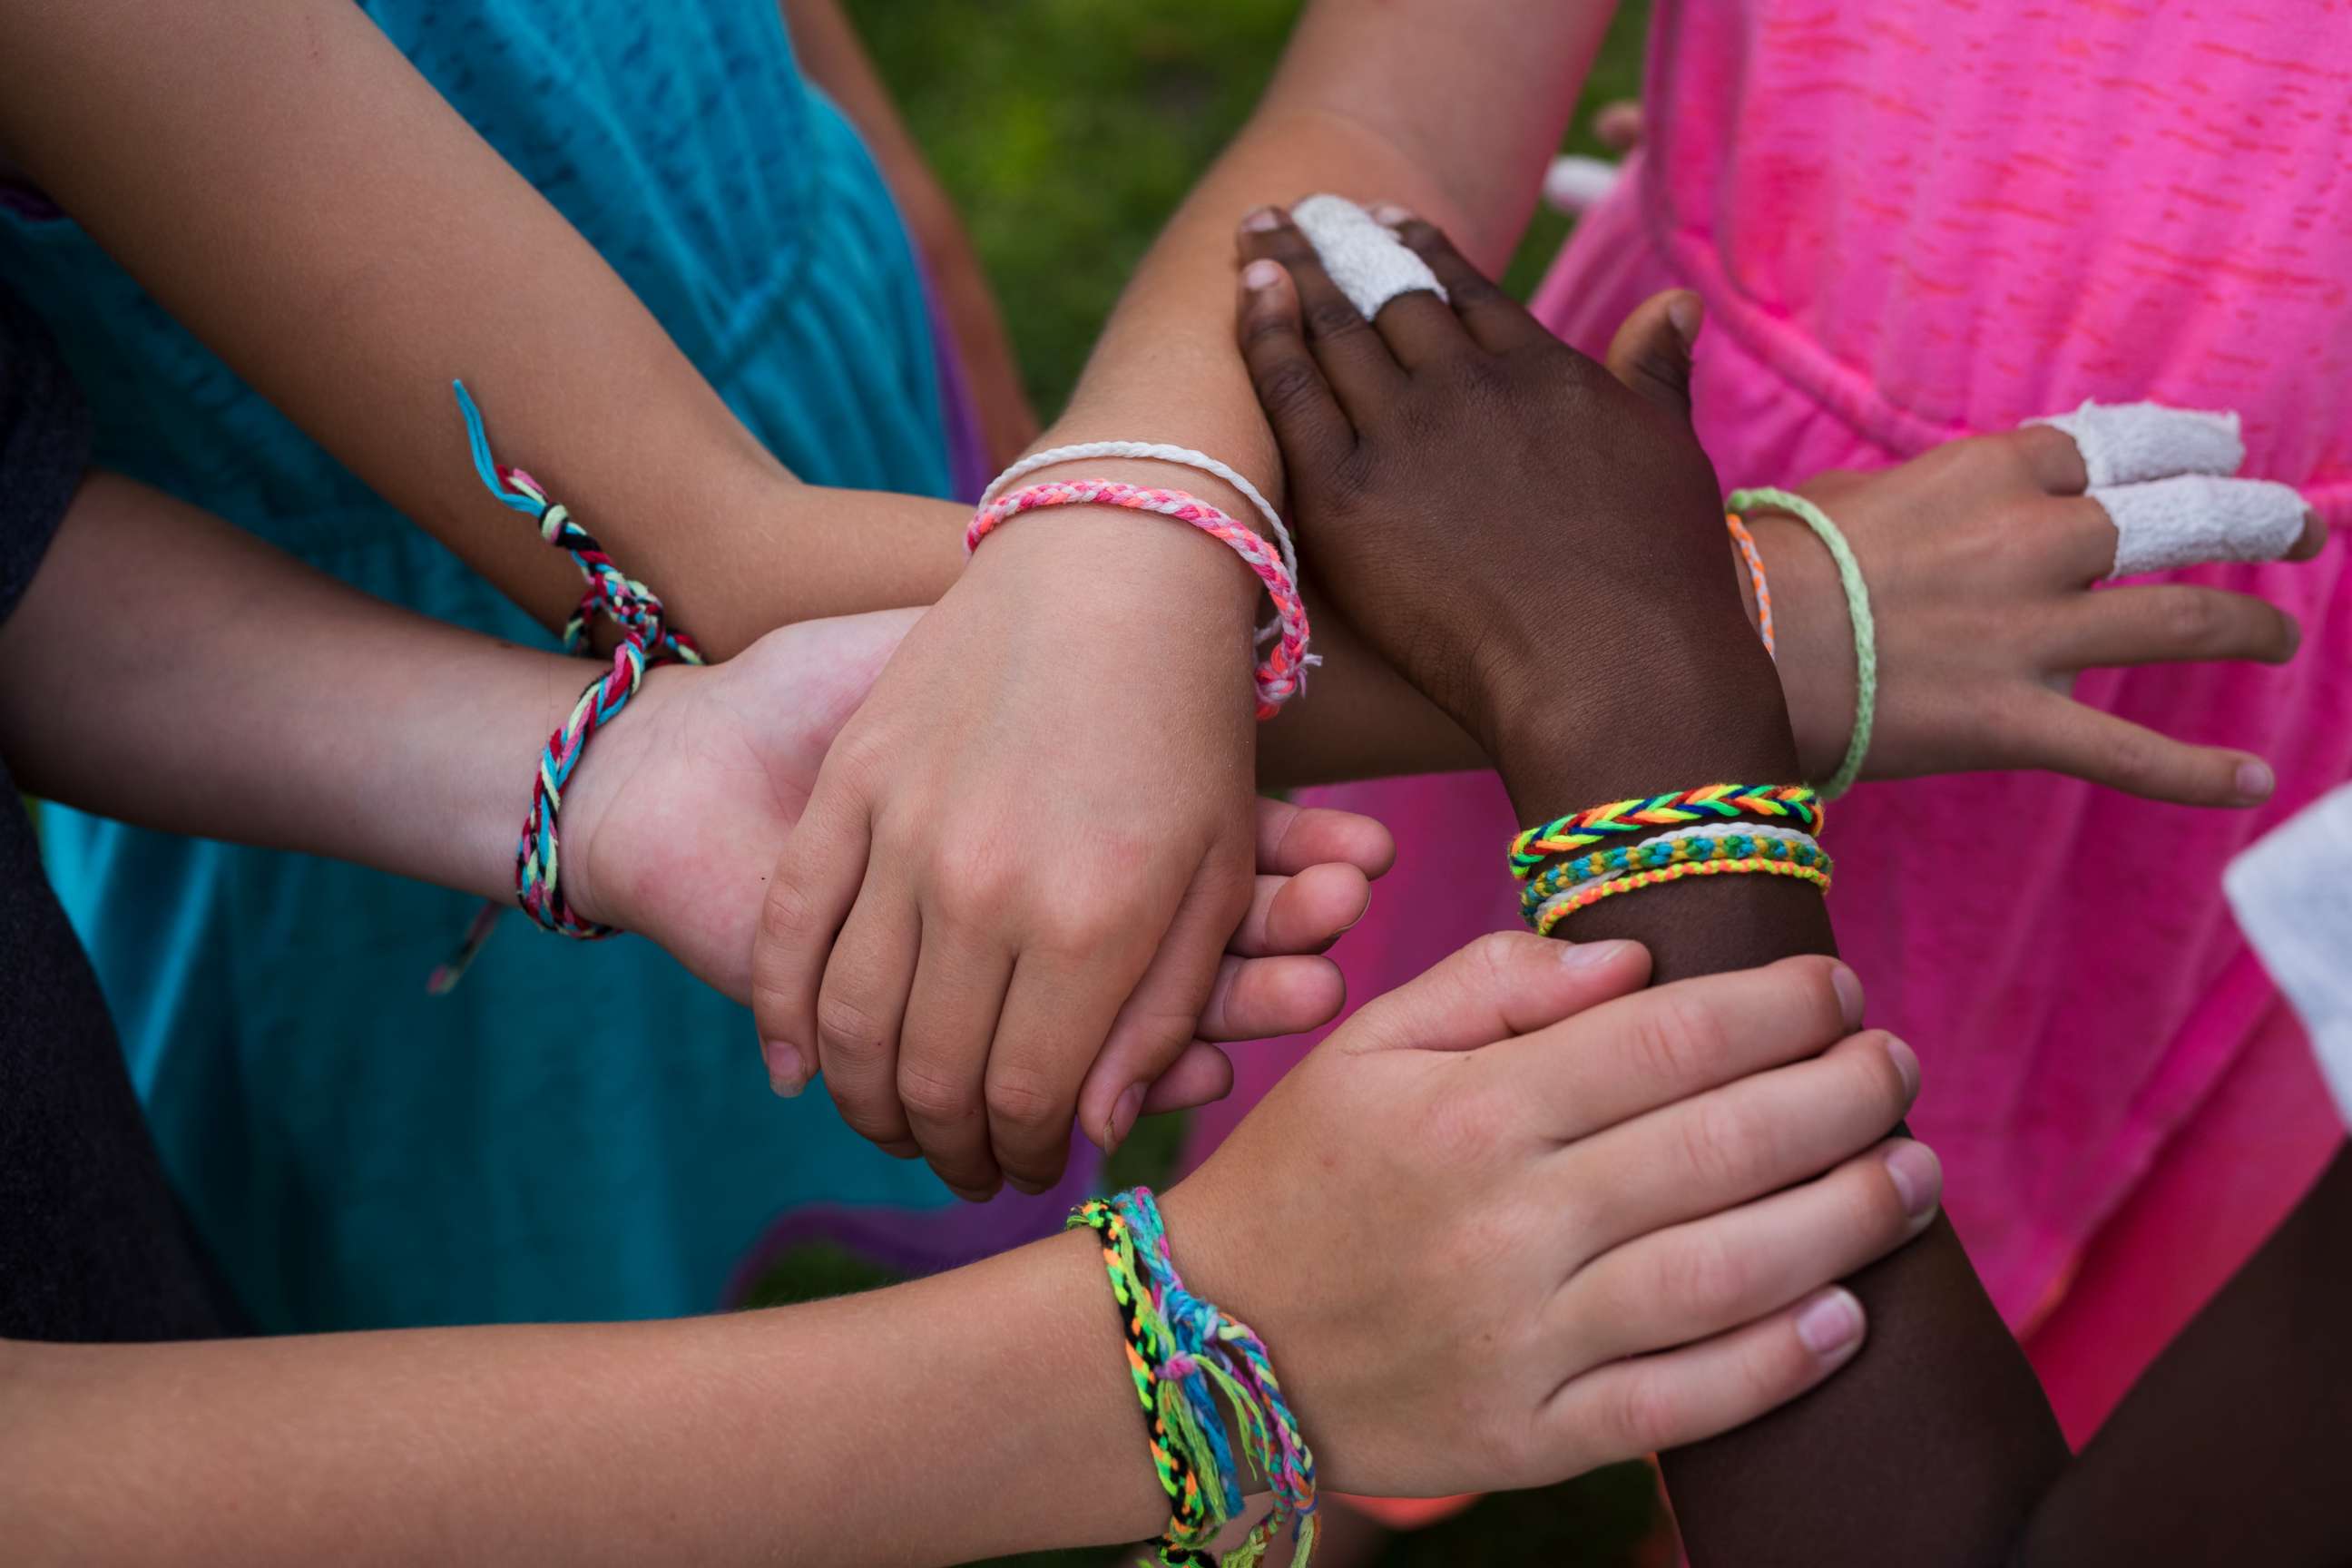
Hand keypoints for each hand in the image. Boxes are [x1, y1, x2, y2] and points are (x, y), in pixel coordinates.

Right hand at [558, 605, 1392, 1133]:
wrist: (1111, 561)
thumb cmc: (1189, 727)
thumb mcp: (1205, 877)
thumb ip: (1152, 1015)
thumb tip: (1088, 1132)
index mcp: (1092, 921)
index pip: (1026, 1096)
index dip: (1021, 1149)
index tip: (1028, 1164)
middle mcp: (987, 888)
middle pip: (933, 1077)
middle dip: (949, 1146)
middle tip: (965, 1165)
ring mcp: (904, 834)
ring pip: (851, 1023)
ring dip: (867, 1100)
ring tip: (895, 1125)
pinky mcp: (848, 785)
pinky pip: (795, 933)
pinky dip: (786, 1017)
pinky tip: (799, 1069)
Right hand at [1163, 934, 1938, 1494]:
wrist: (1205, 1344)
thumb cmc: (1300, 1177)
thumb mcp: (1365, 1047)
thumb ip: (1494, 982)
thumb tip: (1635, 959)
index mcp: (1468, 1111)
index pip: (1664, 1039)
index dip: (1776, 1007)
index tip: (1838, 985)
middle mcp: (1505, 1222)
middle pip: (1720, 1148)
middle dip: (1842, 1098)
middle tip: (1899, 1066)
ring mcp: (1523, 1340)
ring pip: (1725, 1275)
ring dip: (1847, 1220)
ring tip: (1916, 1175)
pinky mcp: (1530, 1439)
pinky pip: (1680, 1407)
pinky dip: (1776, 1364)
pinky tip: (1848, 1316)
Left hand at [1233, 206, 1782, 780]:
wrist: (1617, 671)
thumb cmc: (1660, 584)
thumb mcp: (1671, 454)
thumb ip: (1656, 373)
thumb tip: (1672, 305)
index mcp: (1544, 371)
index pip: (1465, 291)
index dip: (1420, 248)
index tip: (1388, 217)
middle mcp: (1468, 387)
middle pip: (1387, 297)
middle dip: (1341, 244)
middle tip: (1303, 212)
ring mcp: (1404, 437)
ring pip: (1332, 331)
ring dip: (1290, 270)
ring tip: (1257, 232)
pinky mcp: (1348, 498)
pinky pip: (1288, 396)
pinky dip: (1264, 334)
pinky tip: (1245, 293)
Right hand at [1748, 431, 2325, 804]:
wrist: (1729, 644)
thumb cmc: (1765, 563)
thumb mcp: (1841, 489)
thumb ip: (1912, 490)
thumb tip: (1916, 499)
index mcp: (1995, 471)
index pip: (2121, 445)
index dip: (2187, 444)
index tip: (2222, 447)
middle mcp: (2037, 540)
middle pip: (2186, 516)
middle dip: (2258, 520)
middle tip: (2296, 531)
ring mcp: (2035, 633)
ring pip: (2186, 623)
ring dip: (2249, 629)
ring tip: (2276, 639)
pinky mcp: (2016, 722)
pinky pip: (2129, 755)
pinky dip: (2199, 774)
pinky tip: (2248, 784)